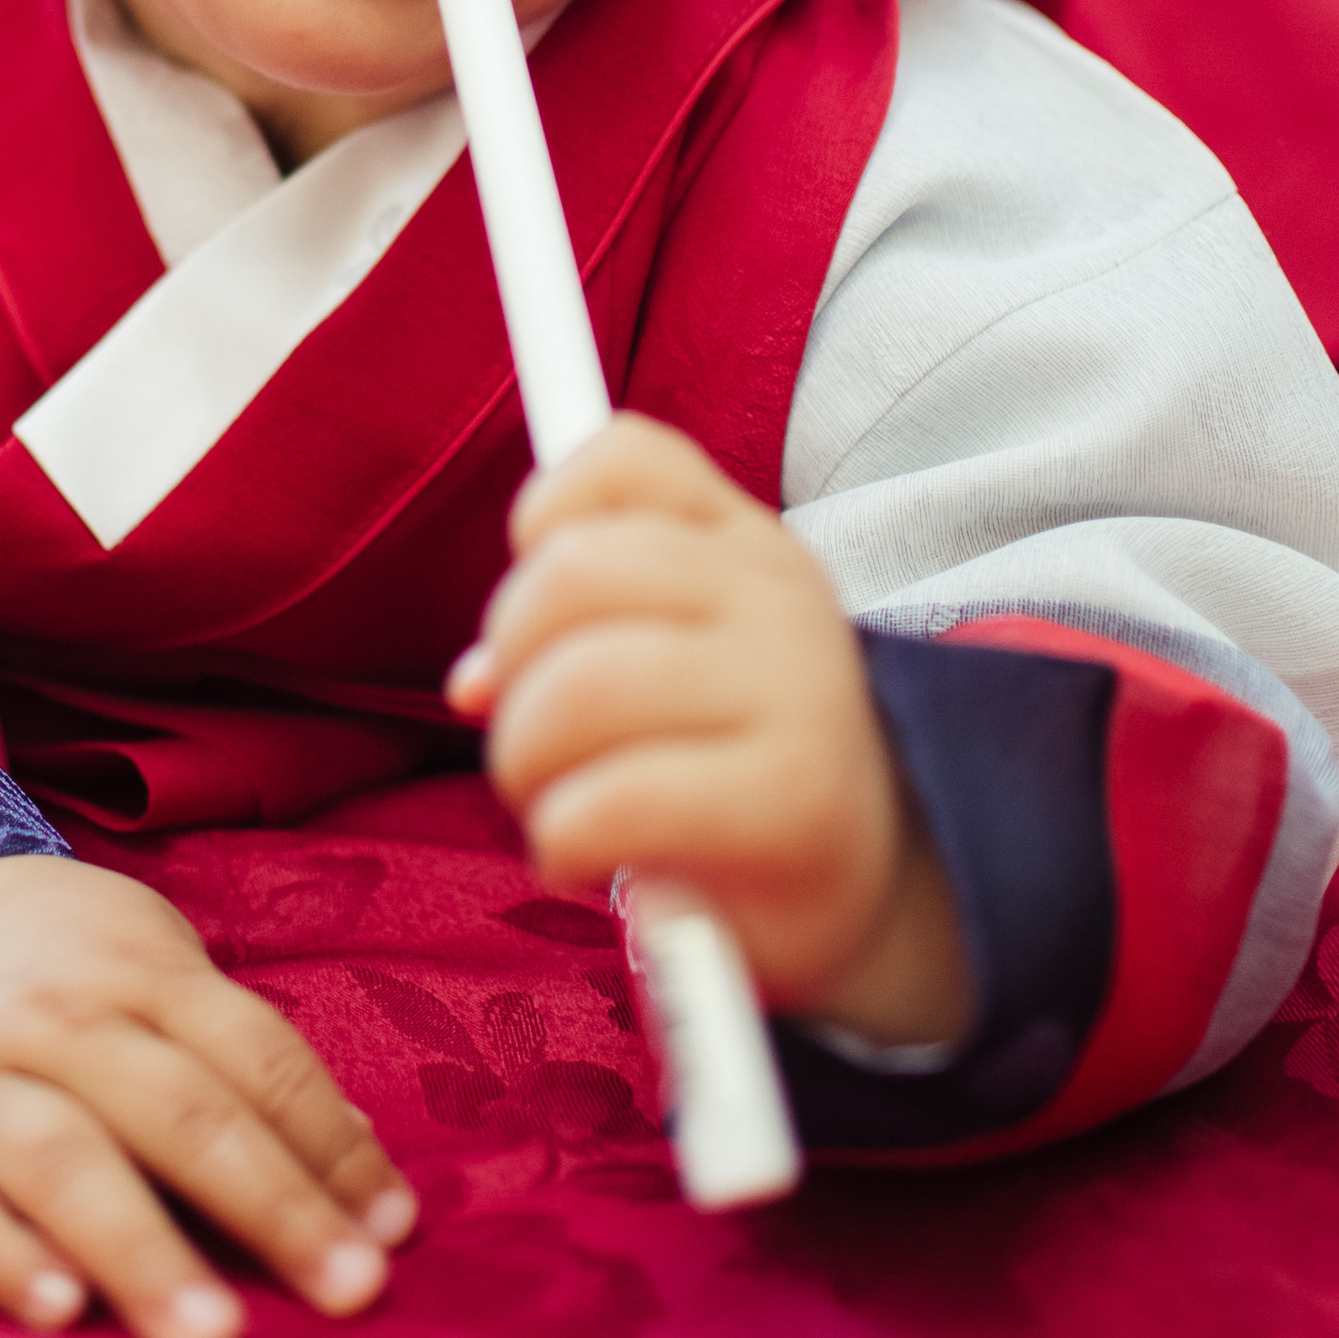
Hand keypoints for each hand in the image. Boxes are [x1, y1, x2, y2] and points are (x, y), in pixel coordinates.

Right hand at [0, 854, 415, 1337]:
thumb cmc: (54, 960)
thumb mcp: (156, 966)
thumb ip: (245, 1057)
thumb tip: (352, 1157)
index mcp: (141, 971)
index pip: (256, 1060)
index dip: (328, 1147)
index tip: (392, 1233)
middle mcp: (58, 1019)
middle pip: (181, 1114)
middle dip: (270, 1207)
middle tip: (347, 1294)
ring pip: (65, 1163)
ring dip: (144, 1251)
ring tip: (212, 1334)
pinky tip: (59, 1313)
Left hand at [447, 413, 971, 1046]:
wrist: (865, 882)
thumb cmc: (729, 763)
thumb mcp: (667, 662)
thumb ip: (568, 633)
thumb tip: (473, 682)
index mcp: (743, 542)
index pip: (625, 455)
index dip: (547, 514)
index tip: (544, 613)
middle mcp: (776, 596)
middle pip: (572, 571)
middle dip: (512, 664)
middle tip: (531, 737)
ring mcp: (794, 690)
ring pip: (580, 685)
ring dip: (527, 760)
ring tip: (556, 804)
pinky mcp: (789, 800)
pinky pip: (611, 799)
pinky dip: (565, 838)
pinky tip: (591, 858)